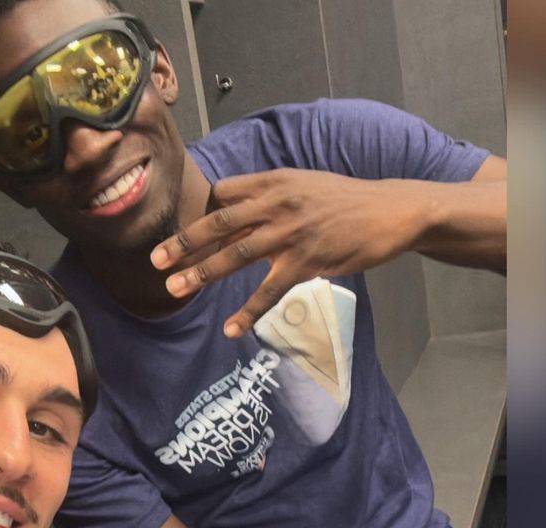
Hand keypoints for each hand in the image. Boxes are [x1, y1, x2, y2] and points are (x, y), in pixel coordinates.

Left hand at [149, 169, 436, 338]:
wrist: (390, 210)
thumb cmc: (346, 200)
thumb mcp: (304, 184)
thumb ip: (270, 194)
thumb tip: (234, 205)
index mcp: (274, 181)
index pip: (224, 195)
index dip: (199, 214)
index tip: (178, 233)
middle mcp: (277, 203)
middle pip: (219, 224)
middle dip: (184, 243)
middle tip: (155, 261)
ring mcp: (291, 232)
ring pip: (236, 255)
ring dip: (202, 274)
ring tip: (174, 290)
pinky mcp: (308, 261)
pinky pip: (270, 290)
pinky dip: (248, 311)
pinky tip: (232, 329)